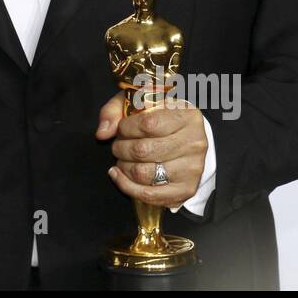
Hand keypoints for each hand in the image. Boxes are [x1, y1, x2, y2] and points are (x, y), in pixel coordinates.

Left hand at [95, 90, 206, 206]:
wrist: (188, 141)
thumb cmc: (161, 118)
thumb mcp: (139, 103)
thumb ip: (115, 110)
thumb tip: (103, 133)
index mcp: (186, 116)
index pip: (148, 124)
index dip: (126, 128)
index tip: (121, 128)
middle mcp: (194, 143)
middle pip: (143, 151)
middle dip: (121, 149)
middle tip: (118, 146)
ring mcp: (192, 168)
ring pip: (144, 174)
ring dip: (123, 167)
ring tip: (121, 159)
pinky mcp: (186, 189)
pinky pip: (150, 194)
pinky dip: (127, 186)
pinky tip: (119, 175)